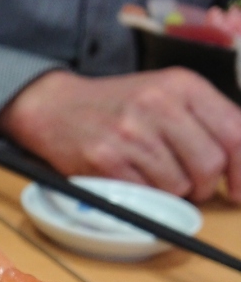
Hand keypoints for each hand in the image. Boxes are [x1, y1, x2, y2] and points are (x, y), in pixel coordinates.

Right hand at [0, 68, 240, 202]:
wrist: (58, 106)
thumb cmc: (119, 105)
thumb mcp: (166, 94)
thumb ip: (204, 120)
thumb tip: (238, 162)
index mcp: (182, 85)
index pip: (234, 132)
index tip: (239, 190)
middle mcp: (159, 104)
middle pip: (209, 164)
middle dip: (205, 186)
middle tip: (193, 187)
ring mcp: (131, 132)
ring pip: (178, 185)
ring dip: (172, 193)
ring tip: (155, 178)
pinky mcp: (107, 159)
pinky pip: (146, 195)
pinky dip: (145, 197)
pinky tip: (134, 180)